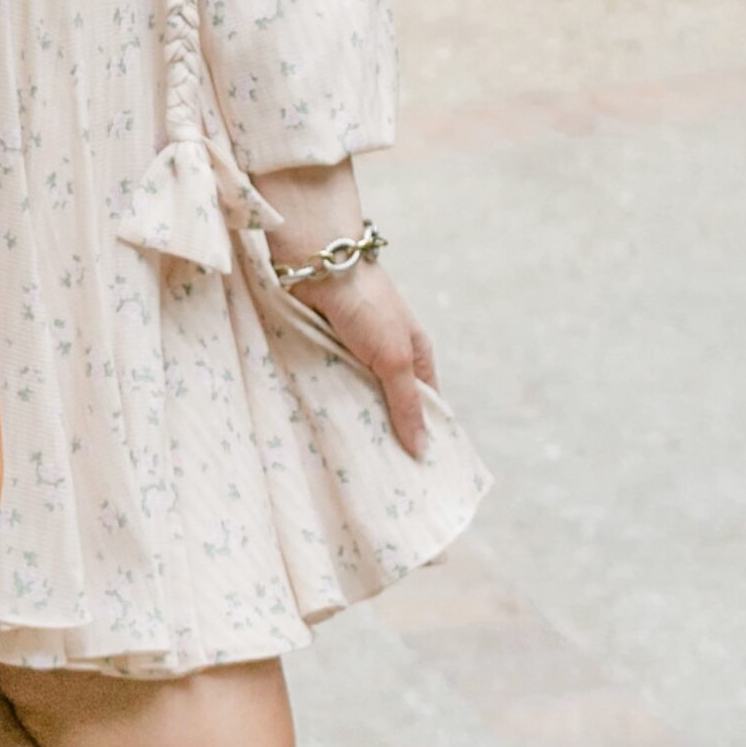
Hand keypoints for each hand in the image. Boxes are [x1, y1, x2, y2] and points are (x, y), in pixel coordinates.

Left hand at [274, 254, 439, 459]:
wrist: (320, 263)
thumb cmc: (367, 306)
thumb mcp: (395, 358)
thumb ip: (406, 404)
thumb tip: (423, 451)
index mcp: (415, 357)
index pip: (425, 407)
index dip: (423, 436)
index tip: (416, 477)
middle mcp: (387, 357)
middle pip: (389, 407)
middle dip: (384, 435)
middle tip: (379, 483)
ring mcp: (355, 356)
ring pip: (357, 399)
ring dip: (353, 421)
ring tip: (349, 465)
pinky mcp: (325, 353)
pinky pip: (330, 387)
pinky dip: (328, 404)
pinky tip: (323, 431)